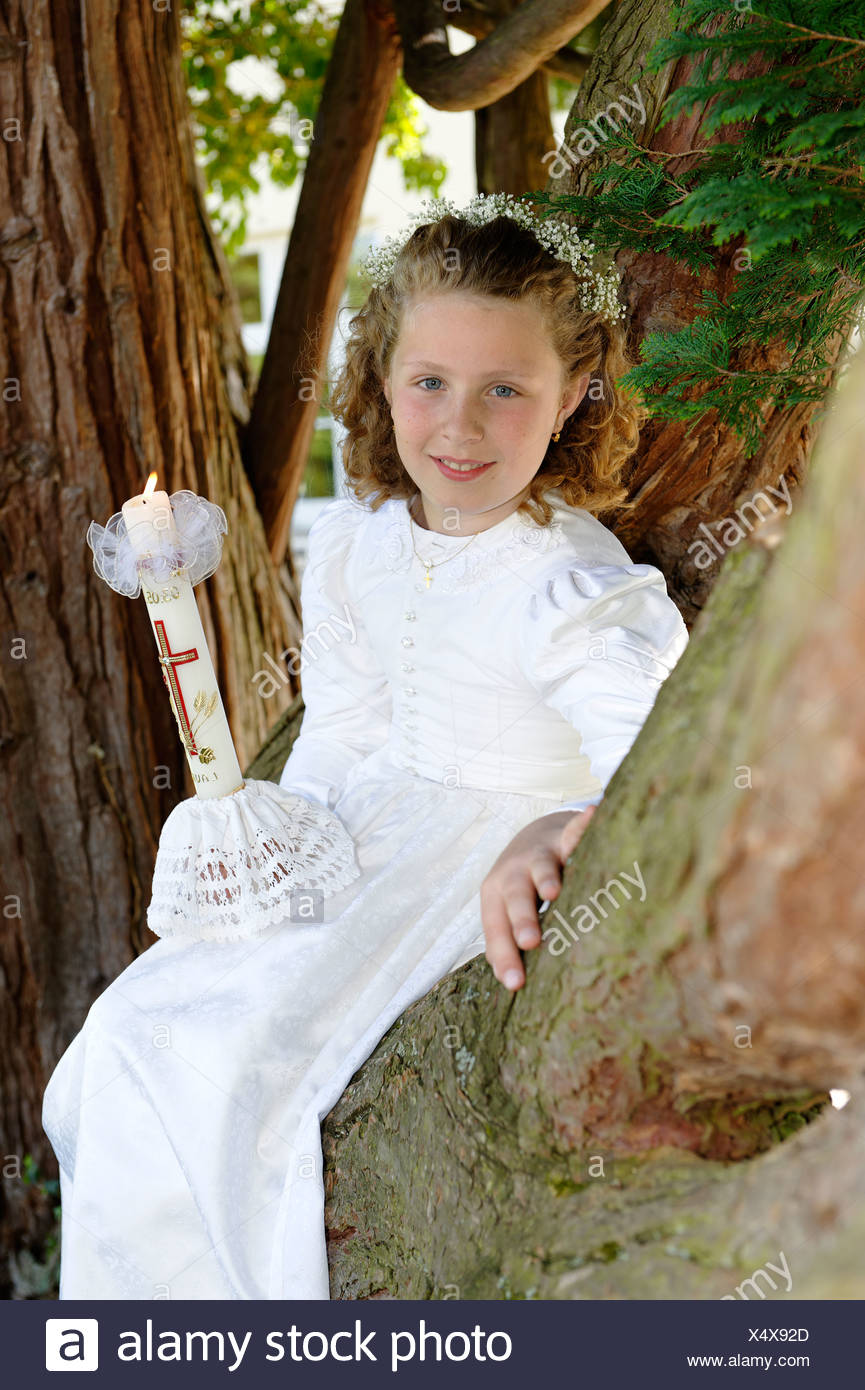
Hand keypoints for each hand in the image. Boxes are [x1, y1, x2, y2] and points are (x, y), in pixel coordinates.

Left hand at [480, 805, 597, 991]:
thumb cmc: (522, 887)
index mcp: (496, 895)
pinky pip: (574, 832)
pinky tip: (591, 817)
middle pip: (516, 898)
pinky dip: (582, 827)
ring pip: (542, 867)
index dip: (504, 954)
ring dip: (545, 878)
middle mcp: (514, 873)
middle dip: (522, 919)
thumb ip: (505, 939)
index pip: (496, 927)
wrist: (536, 835)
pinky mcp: (563, 836)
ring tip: (553, 891)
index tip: (515, 984)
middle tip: (529, 942)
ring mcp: (539, 854)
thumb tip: (508, 981)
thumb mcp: (507, 910)